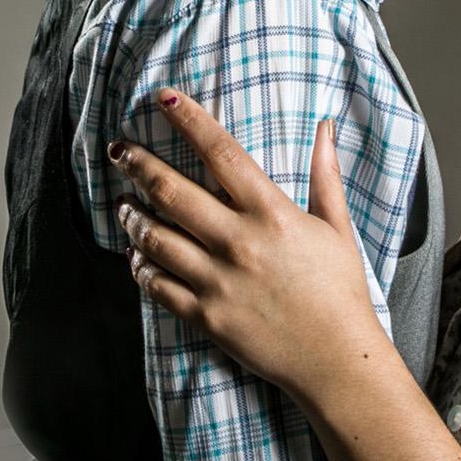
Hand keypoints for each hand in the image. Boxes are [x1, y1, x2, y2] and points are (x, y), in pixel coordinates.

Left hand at [112, 87, 393, 404]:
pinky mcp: (206, 316)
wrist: (337, 361)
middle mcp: (238, 242)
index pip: (222, 153)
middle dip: (138, 164)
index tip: (164, 98)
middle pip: (173, 191)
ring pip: (156, 238)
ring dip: (132, 216)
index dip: (190, 120)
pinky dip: (141, 267)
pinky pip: (159, 286)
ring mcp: (217, 281)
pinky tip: (136, 255)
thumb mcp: (337, 228)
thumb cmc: (342, 293)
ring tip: (122, 203)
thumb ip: (325, 175)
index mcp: (271, 214)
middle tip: (119, 148)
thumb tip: (324, 127)